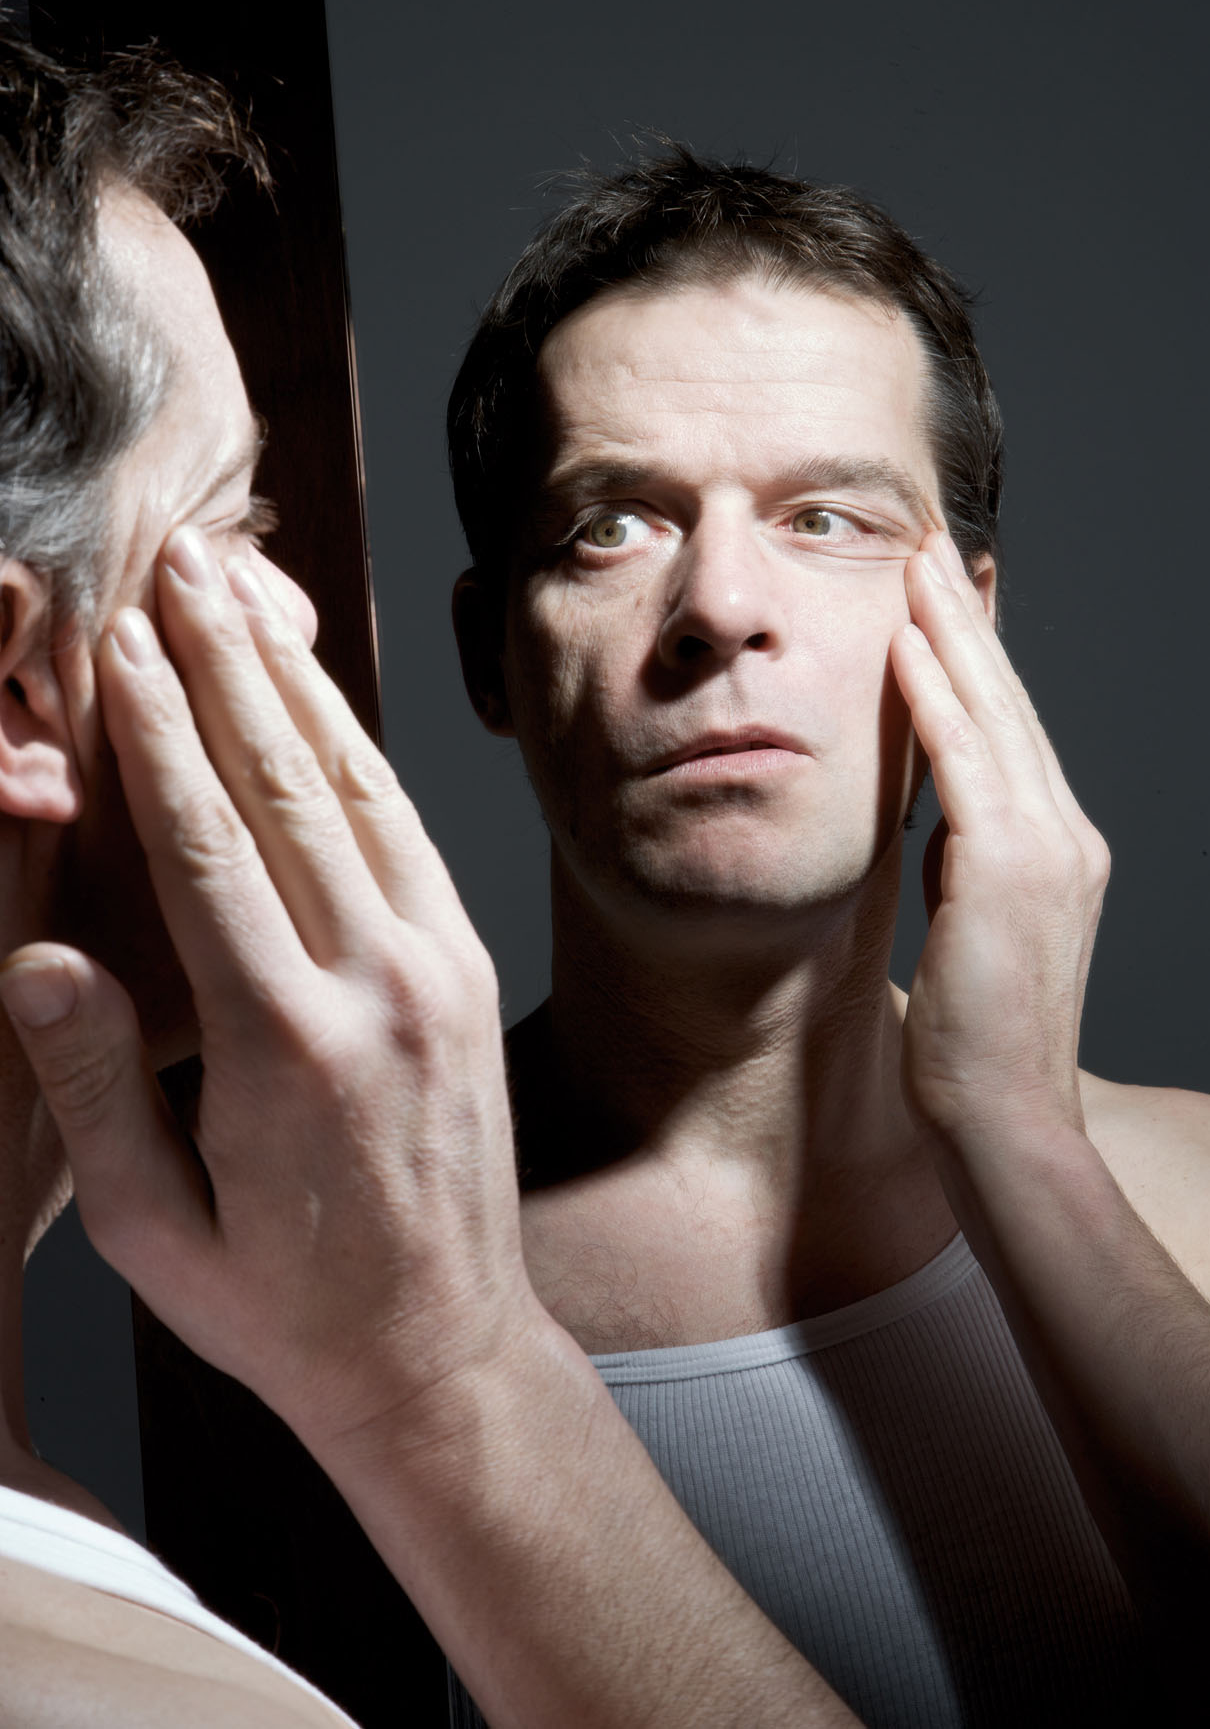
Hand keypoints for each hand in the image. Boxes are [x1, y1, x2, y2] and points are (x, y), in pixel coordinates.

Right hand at [0, 528, 534, 1457]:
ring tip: (245, 592)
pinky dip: (360, 750)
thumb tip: (39, 956)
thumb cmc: (280, 1302)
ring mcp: (439, 970)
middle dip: (224, 661)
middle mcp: (376, 986)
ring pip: (358, 789)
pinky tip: (319, 696)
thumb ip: (95, 1084)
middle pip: (287, 785)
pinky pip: (409, 833)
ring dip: (295, 680)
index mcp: (284, 1045)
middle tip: (181, 560)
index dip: (154, 729)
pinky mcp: (469, 970)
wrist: (439, 1347)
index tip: (115, 638)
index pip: (206, 845)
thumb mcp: (152, 1227)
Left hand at [889, 528, 1109, 1145]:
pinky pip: (966, 761)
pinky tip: (905, 643)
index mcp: (1057, 850)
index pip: (1012, 731)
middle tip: (932, 546)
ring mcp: (1047, 849)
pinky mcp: (1009, 870)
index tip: (946, 597)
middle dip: (966, 619)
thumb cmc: (975, 1040)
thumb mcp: (970, 930)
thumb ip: (963, 866)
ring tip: (914, 564)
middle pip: (1010, 702)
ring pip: (993, 713)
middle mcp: (1065, 835)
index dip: (978, 658)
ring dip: (948, 632)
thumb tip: (937, 820)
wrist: (1003, 1117)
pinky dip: (937, 697)